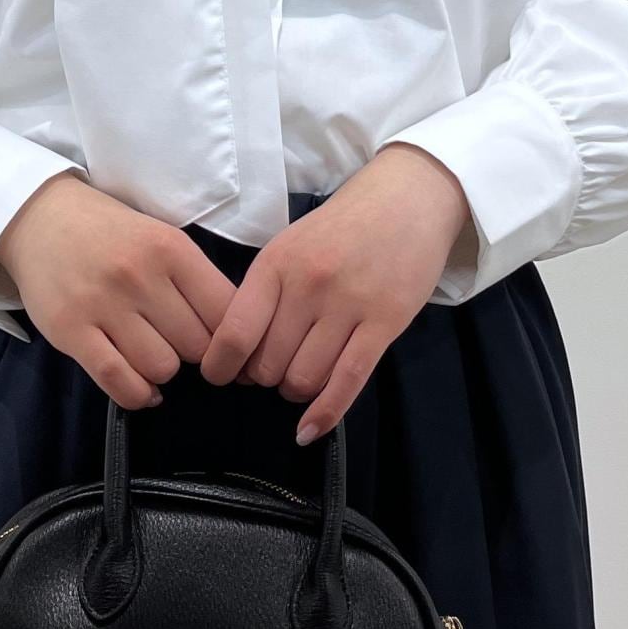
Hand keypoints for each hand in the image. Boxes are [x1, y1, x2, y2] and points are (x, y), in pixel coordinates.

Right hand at [0, 174, 241, 409]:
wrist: (41, 219)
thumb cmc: (111, 233)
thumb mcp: (161, 238)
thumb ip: (194, 281)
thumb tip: (232, 337)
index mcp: (171, 248)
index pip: (225, 311)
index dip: (230, 335)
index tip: (221, 342)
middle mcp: (140, 275)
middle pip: (196, 345)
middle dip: (194, 353)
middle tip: (178, 343)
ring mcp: (103, 304)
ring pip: (162, 367)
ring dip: (163, 370)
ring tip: (152, 354)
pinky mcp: (71, 331)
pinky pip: (118, 380)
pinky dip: (137, 394)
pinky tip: (141, 388)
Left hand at [198, 145, 472, 443]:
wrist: (407, 198)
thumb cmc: (343, 224)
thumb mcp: (291, 245)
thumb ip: (265, 291)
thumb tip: (238, 349)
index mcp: (276, 264)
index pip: (235, 332)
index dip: (221, 366)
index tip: (220, 377)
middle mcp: (308, 286)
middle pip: (269, 363)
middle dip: (264, 378)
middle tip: (273, 370)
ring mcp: (349, 305)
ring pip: (304, 378)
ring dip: (295, 391)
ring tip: (300, 377)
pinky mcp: (385, 322)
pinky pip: (347, 382)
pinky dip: (325, 414)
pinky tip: (309, 429)